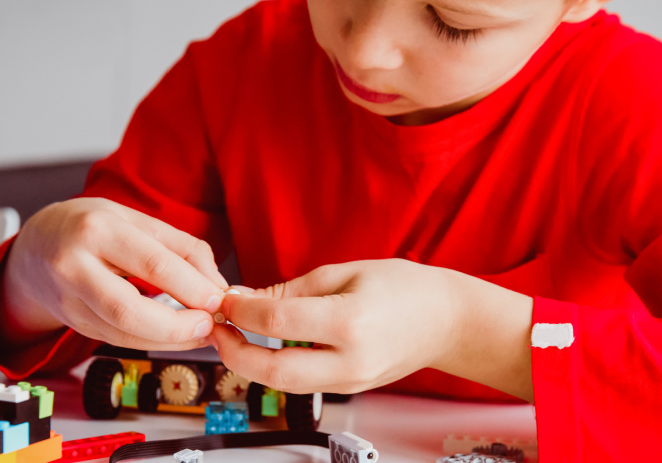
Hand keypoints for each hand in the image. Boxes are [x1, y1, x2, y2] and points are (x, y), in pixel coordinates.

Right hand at [0, 197, 228, 350]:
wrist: (34, 246)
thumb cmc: (91, 227)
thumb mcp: (136, 220)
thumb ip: (182, 248)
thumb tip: (217, 285)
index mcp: (97, 230)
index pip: (153, 265)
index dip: (191, 287)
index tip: (219, 299)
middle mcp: (75, 266)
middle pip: (129, 311)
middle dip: (178, 327)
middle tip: (209, 325)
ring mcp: (68, 300)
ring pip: (123, 334)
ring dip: (170, 341)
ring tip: (201, 334)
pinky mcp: (72, 323)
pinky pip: (117, 340)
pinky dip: (153, 343)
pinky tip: (177, 337)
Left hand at [210, 259, 459, 393]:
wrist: (446, 321)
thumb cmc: (403, 288)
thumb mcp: (345, 272)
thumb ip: (290, 290)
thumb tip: (244, 299)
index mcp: (350, 322)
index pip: (277, 323)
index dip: (240, 311)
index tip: (223, 299)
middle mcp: (350, 361)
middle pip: (271, 371)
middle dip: (232, 351)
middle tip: (215, 329)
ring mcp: (350, 382)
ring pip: (282, 384)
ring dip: (249, 362)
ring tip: (233, 335)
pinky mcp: (349, 390)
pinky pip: (301, 383)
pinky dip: (274, 365)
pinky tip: (264, 345)